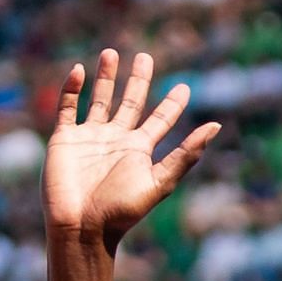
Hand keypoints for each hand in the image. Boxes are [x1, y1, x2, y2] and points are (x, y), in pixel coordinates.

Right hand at [43, 49, 220, 246]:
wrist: (82, 227)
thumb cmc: (121, 210)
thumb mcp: (159, 181)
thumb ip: (186, 154)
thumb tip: (216, 126)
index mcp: (140, 151)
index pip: (161, 120)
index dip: (172, 104)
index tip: (184, 88)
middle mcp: (116, 141)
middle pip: (130, 103)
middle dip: (138, 81)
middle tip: (145, 57)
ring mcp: (90, 138)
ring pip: (99, 100)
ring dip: (105, 78)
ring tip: (111, 53)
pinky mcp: (65, 140)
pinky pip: (68, 108)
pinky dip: (71, 89)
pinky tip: (79, 70)